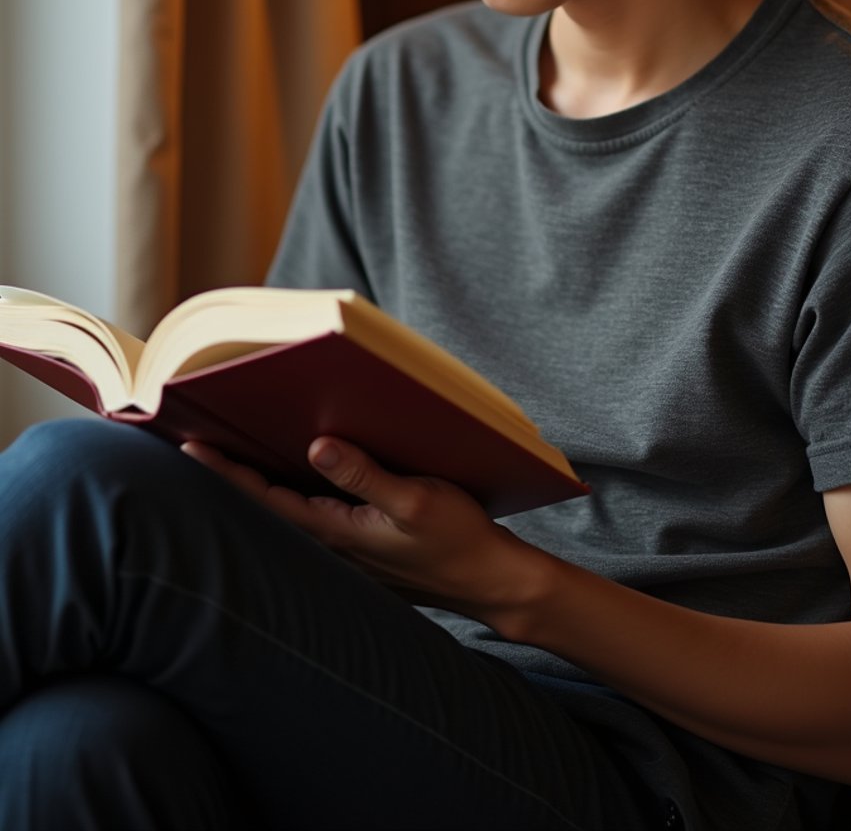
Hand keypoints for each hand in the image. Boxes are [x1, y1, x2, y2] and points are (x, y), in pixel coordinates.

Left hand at [181, 437, 538, 620]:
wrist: (488, 581)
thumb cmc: (457, 538)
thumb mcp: (416, 498)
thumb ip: (364, 475)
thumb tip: (317, 445)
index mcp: (337, 532)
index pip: (265, 500)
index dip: (227, 473)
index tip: (190, 446)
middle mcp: (331, 545)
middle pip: (264, 508)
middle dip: (227, 477)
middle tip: (190, 442)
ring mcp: (343, 551)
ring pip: (283, 516)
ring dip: (254, 486)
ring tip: (225, 452)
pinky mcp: (358, 549)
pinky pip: (308, 520)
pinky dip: (285, 496)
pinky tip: (287, 475)